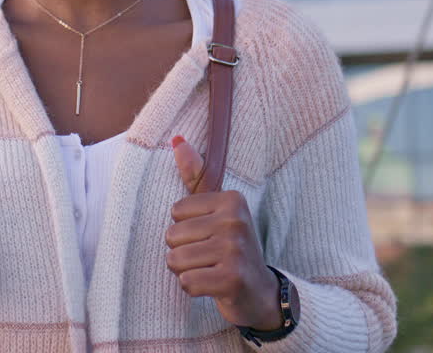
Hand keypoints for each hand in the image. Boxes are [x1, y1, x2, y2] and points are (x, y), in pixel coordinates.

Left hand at [165, 136, 281, 330]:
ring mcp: (235, 250)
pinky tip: (212, 285)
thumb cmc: (231, 247)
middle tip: (208, 257)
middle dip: (183, 252)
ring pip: (175, 260)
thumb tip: (176, 139)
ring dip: (186, 271)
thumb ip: (195, 176)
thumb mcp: (217, 210)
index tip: (209, 236)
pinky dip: (193, 288)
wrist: (260, 292)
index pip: (176, 211)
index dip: (185, 228)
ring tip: (208, 270)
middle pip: (172, 236)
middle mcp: (236, 220)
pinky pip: (186, 282)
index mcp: (232, 199)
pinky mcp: (232, 279)